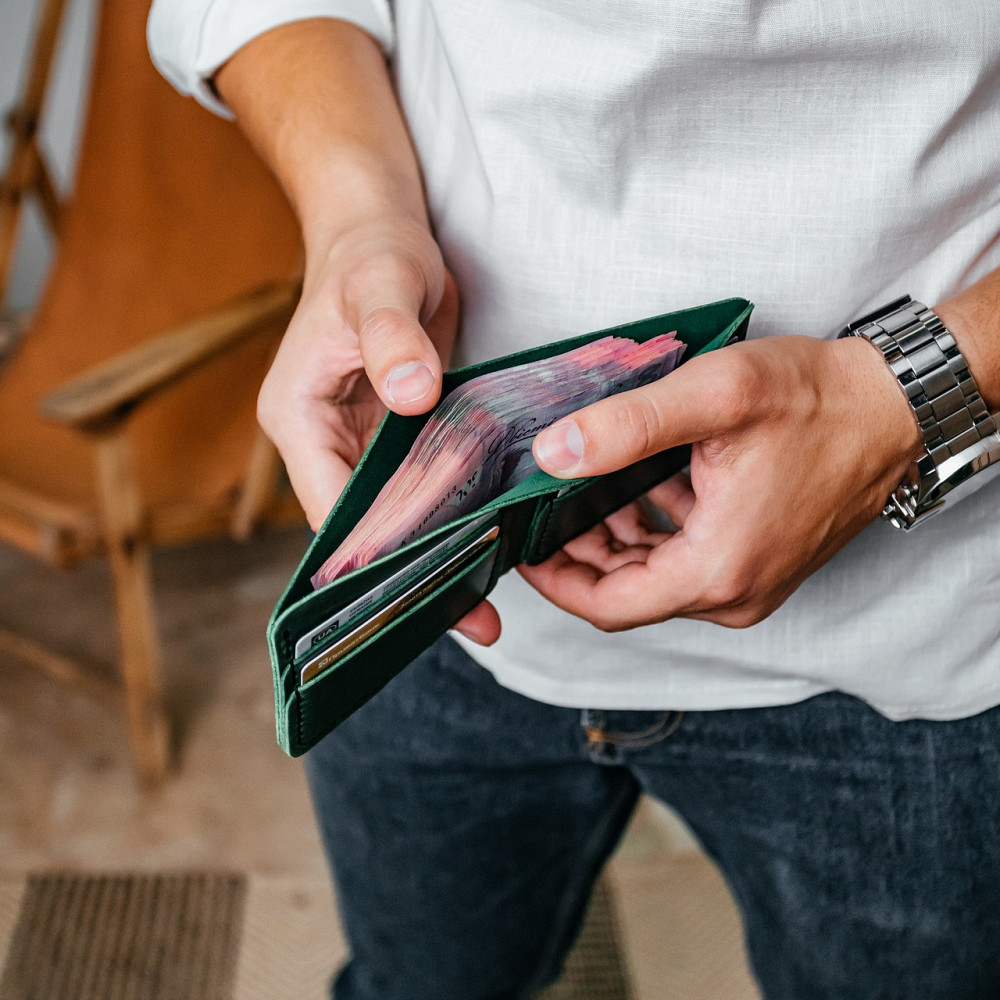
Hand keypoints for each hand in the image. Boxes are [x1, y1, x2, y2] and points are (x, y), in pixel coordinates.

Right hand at [258, 217, 500, 643]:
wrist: (383, 232)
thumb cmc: (370, 252)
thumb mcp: (380, 286)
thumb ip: (392, 340)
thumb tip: (411, 394)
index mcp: (300, 419)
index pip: (333, 507)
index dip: (378, 556)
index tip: (426, 594)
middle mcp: (325, 442)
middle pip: (366, 527)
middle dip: (414, 573)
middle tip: (477, 618)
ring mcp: (363, 442)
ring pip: (398, 515)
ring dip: (438, 552)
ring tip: (491, 600)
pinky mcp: (400, 434)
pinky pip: (426, 487)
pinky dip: (454, 514)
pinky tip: (496, 541)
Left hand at [520, 335, 922, 629]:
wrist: (894, 408)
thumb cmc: (816, 401)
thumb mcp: (713, 397)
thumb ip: (625, 427)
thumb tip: (552, 454)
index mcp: (717, 570)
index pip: (606, 604)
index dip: (553, 581)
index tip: (521, 547)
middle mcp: (735, 595)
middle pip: (626, 595)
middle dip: (578, 556)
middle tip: (545, 508)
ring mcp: (752, 586)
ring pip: (654, 581)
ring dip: (613, 543)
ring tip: (587, 492)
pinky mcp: (761, 567)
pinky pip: (688, 567)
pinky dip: (654, 536)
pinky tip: (643, 490)